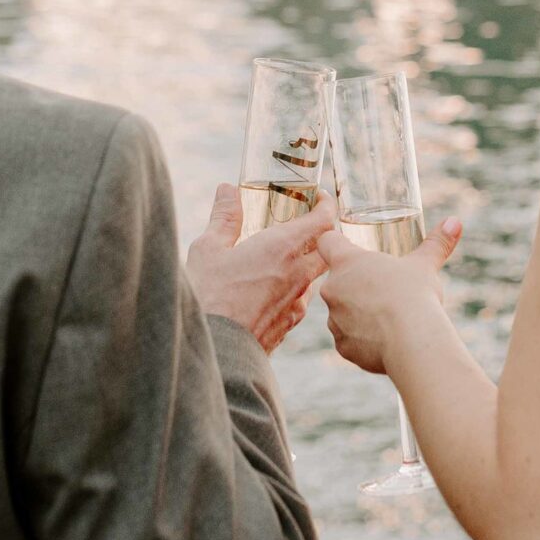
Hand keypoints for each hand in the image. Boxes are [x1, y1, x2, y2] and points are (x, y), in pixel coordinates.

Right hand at [186, 185, 335, 353]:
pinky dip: (295, 289)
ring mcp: (298, 301)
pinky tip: (273, 290)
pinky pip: (302, 300)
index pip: (325, 219)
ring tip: (284, 259)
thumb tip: (227, 190)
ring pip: (316, 276)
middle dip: (322, 234)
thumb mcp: (209, 247)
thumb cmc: (209, 294)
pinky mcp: (290, 324)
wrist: (214, 348)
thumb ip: (224, 216)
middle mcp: (300, 273)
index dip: (326, 204)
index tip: (317, 198)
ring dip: (307, 264)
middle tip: (304, 226)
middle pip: (330, 248)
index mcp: (284, 247)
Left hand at [316, 217, 463, 375]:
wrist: (412, 341)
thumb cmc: (416, 295)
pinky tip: (383, 338)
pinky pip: (348, 339)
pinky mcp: (343, 346)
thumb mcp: (426, 265)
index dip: (335, 241)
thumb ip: (437, 243)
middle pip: (336, 280)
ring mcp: (335, 320)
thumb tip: (454, 222)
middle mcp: (333, 289)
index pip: (327, 242)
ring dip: (356, 312)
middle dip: (354, 283)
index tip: (347, 244)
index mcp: (347, 262)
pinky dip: (361, 338)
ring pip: (341, 311)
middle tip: (379, 285)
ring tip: (385, 315)